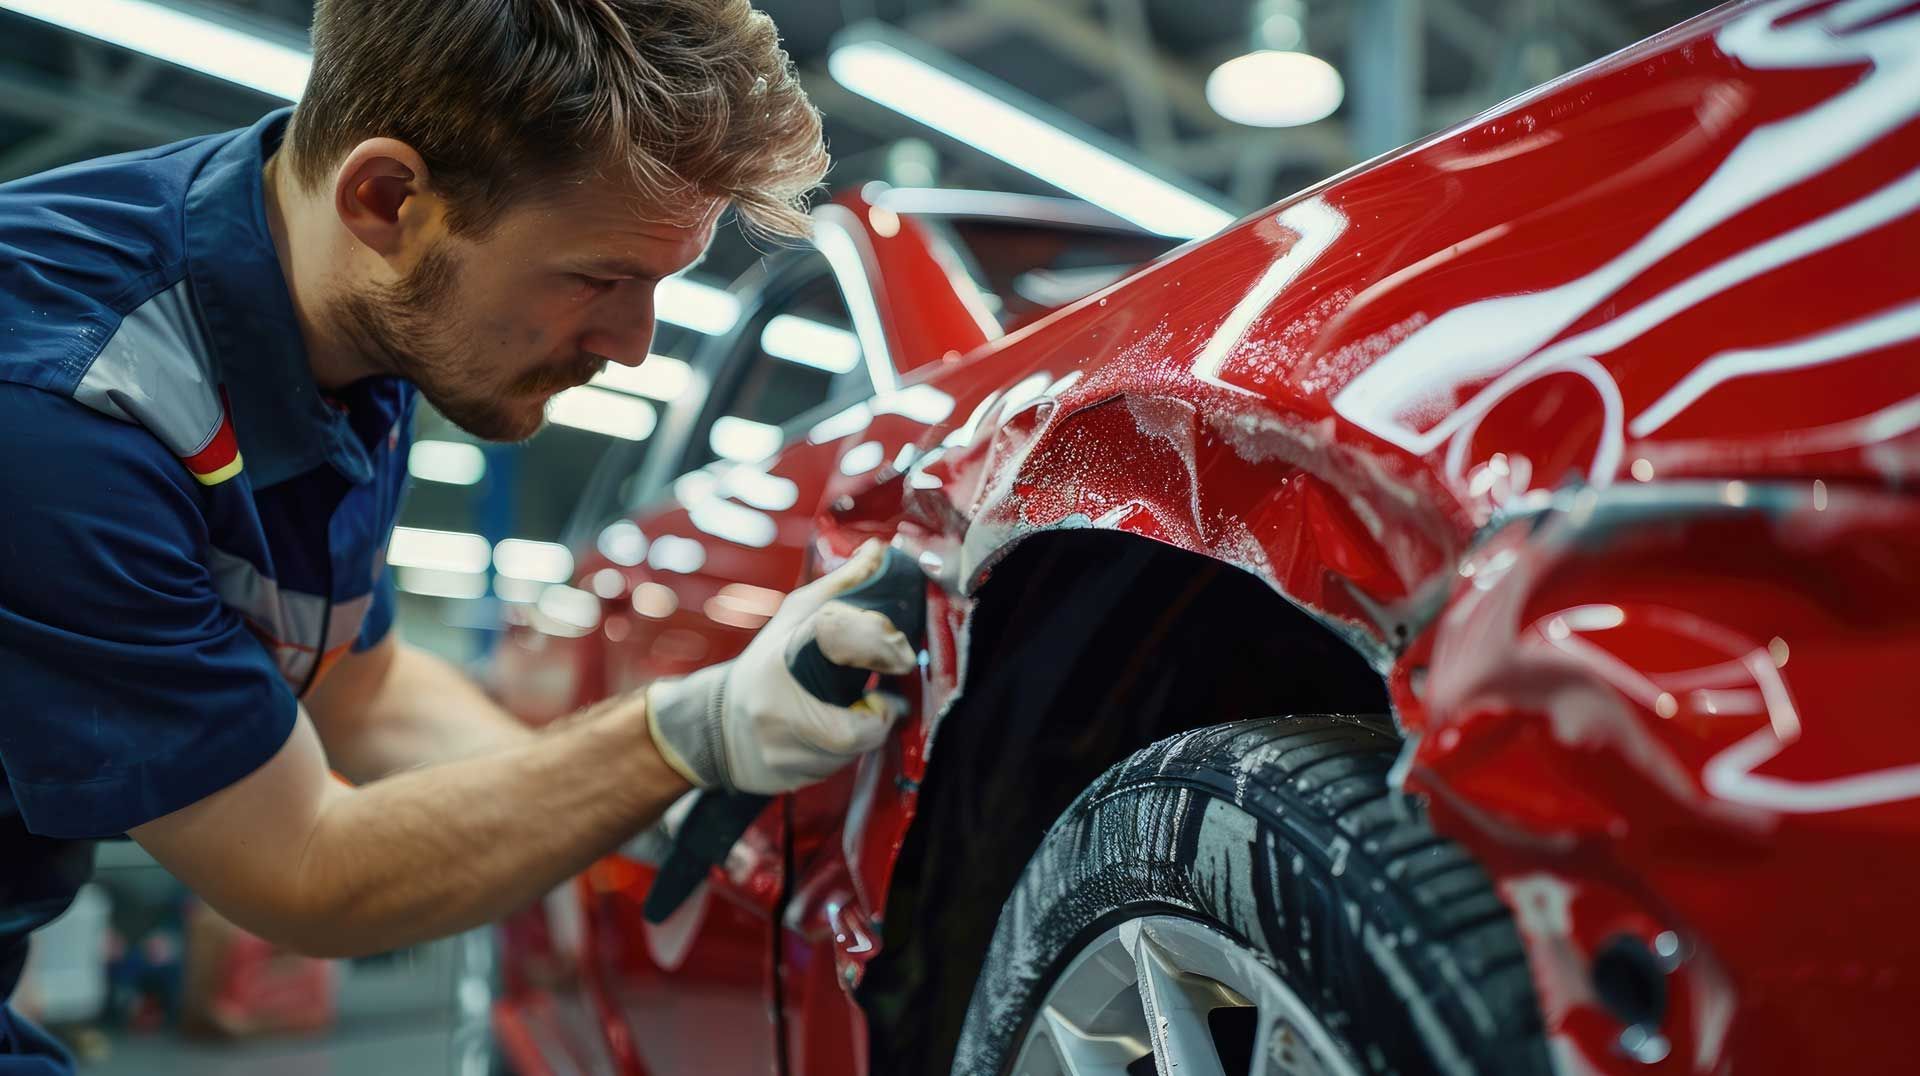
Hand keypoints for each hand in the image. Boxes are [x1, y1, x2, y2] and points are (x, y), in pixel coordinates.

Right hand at [645, 540, 917, 793]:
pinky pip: (830, 773)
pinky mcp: (781, 781)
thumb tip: (879, 551)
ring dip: (860, 739)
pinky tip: (828, 740)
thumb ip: (842, 587)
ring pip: (846, 756)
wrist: (709, 724)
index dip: (878, 650)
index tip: (900, 659)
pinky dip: (839, 758)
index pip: (841, 652)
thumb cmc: (764, 666)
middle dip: (876, 719)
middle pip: (853, 730)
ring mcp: (776, 751)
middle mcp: (774, 711)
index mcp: (781, 663)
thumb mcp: (795, 619)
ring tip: (851, 717)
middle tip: (879, 702)